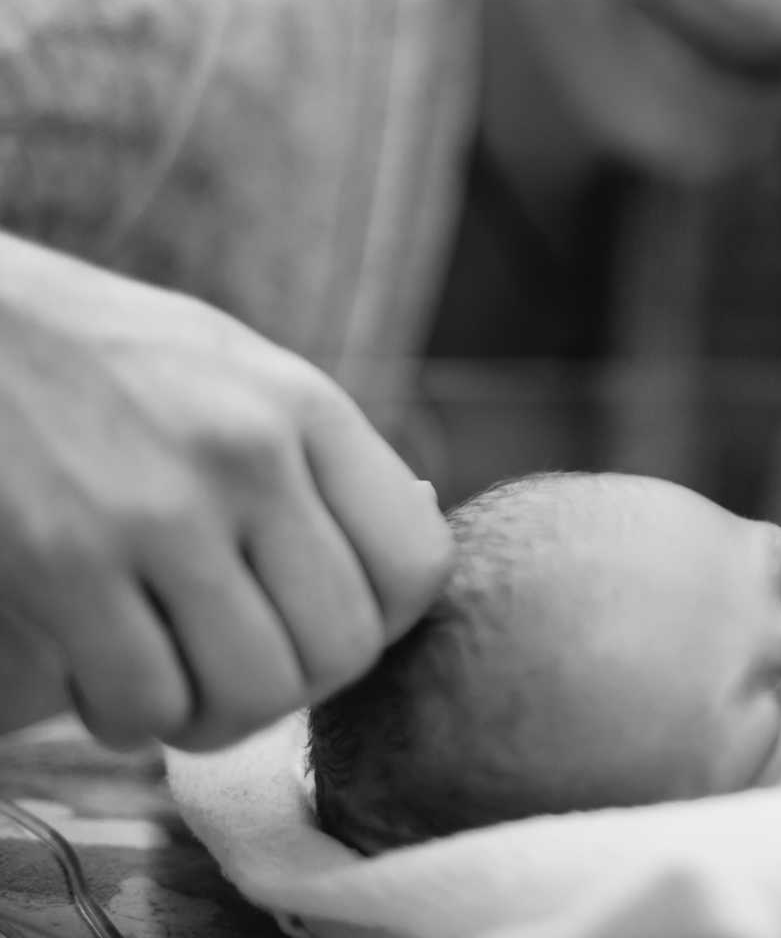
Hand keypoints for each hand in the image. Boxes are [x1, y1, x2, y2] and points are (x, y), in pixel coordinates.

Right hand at [0, 235, 453, 749]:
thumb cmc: (117, 361)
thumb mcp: (246, 373)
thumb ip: (328, 460)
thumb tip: (420, 535)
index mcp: (305, 406)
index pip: (419, 563)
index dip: (388, 620)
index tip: (332, 616)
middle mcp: (248, 456)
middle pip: (343, 649)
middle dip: (302, 683)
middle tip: (248, 660)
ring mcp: (156, 511)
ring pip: (254, 694)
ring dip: (219, 715)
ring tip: (182, 677)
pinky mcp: (61, 564)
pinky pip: (144, 705)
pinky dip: (132, 717)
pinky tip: (109, 673)